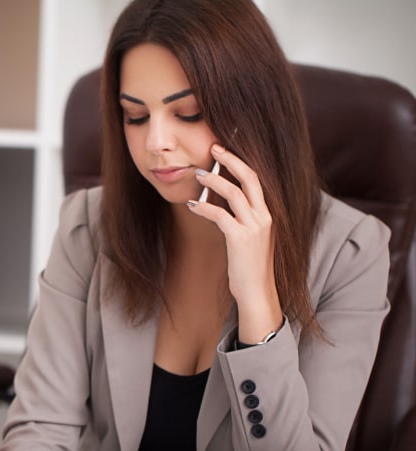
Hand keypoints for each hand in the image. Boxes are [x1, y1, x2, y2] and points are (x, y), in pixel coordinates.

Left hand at [189, 144, 282, 342]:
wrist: (257, 292)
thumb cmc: (250, 267)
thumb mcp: (250, 238)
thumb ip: (242, 220)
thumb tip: (221, 203)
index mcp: (268, 214)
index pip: (257, 179)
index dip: (241, 162)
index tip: (225, 150)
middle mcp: (265, 216)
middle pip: (250, 177)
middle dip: (230, 159)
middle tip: (213, 147)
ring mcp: (254, 227)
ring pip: (234, 193)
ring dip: (214, 181)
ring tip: (198, 173)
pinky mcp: (240, 239)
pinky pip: (220, 215)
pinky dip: (204, 207)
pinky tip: (192, 205)